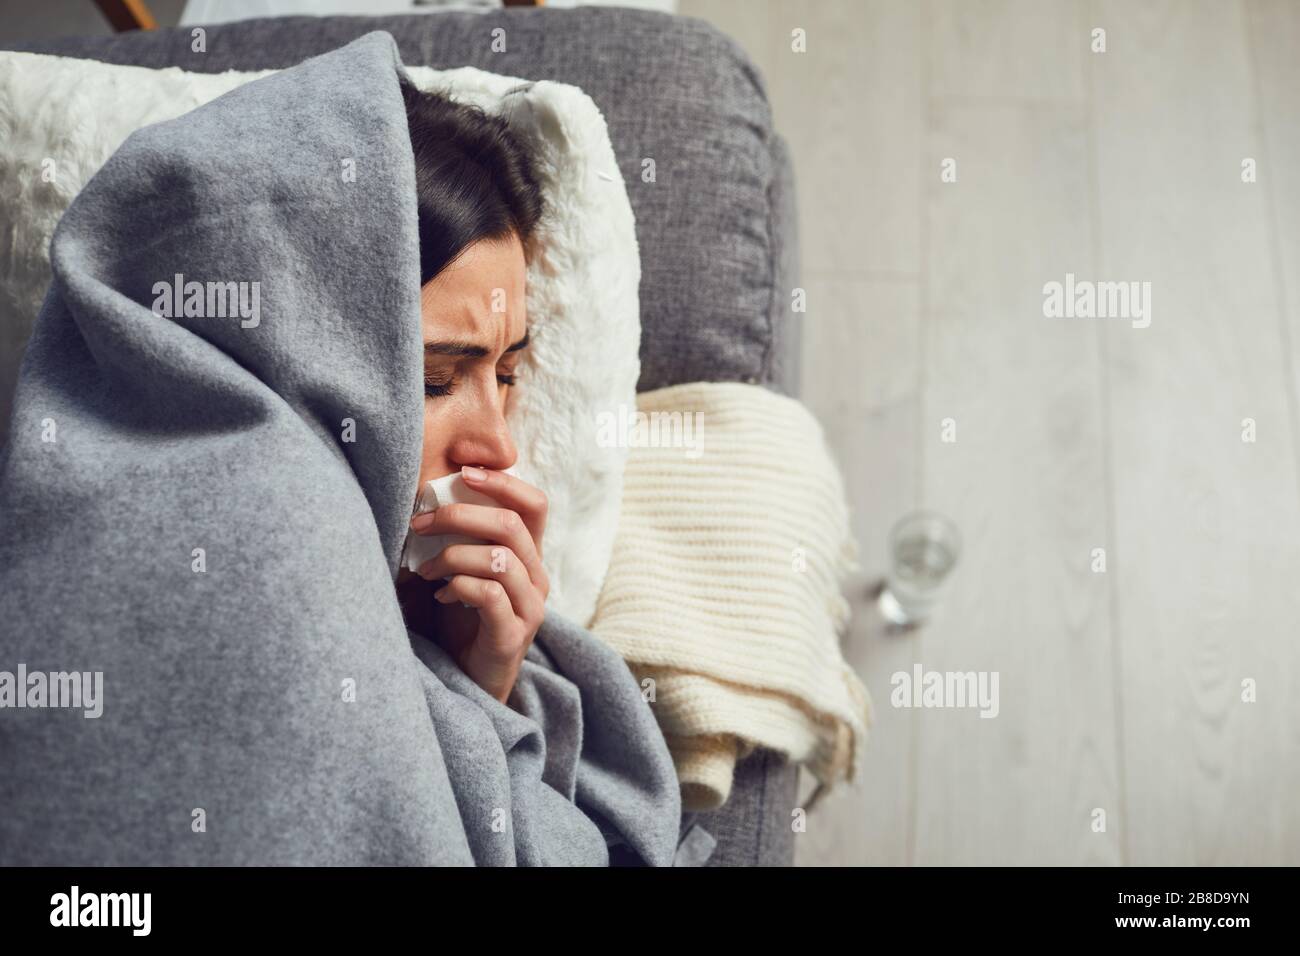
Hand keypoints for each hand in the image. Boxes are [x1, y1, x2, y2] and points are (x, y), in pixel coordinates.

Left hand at [410, 466, 548, 703]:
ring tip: (424, 568)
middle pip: (511, 525)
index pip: (534, 504)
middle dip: (459, 515)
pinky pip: (490, 596)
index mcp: (529, 556)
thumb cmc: (464, 620)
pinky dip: (459, 587)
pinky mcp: (513, 634)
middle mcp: (537, 578)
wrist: (471, 681)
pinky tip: (442, 595)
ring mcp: (530, 607)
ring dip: (452, 556)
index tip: (464, 472)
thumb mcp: (466, 570)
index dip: (503, 482)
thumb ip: (463, 537)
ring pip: (500, 559)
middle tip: (421, 522)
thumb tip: (429, 495)